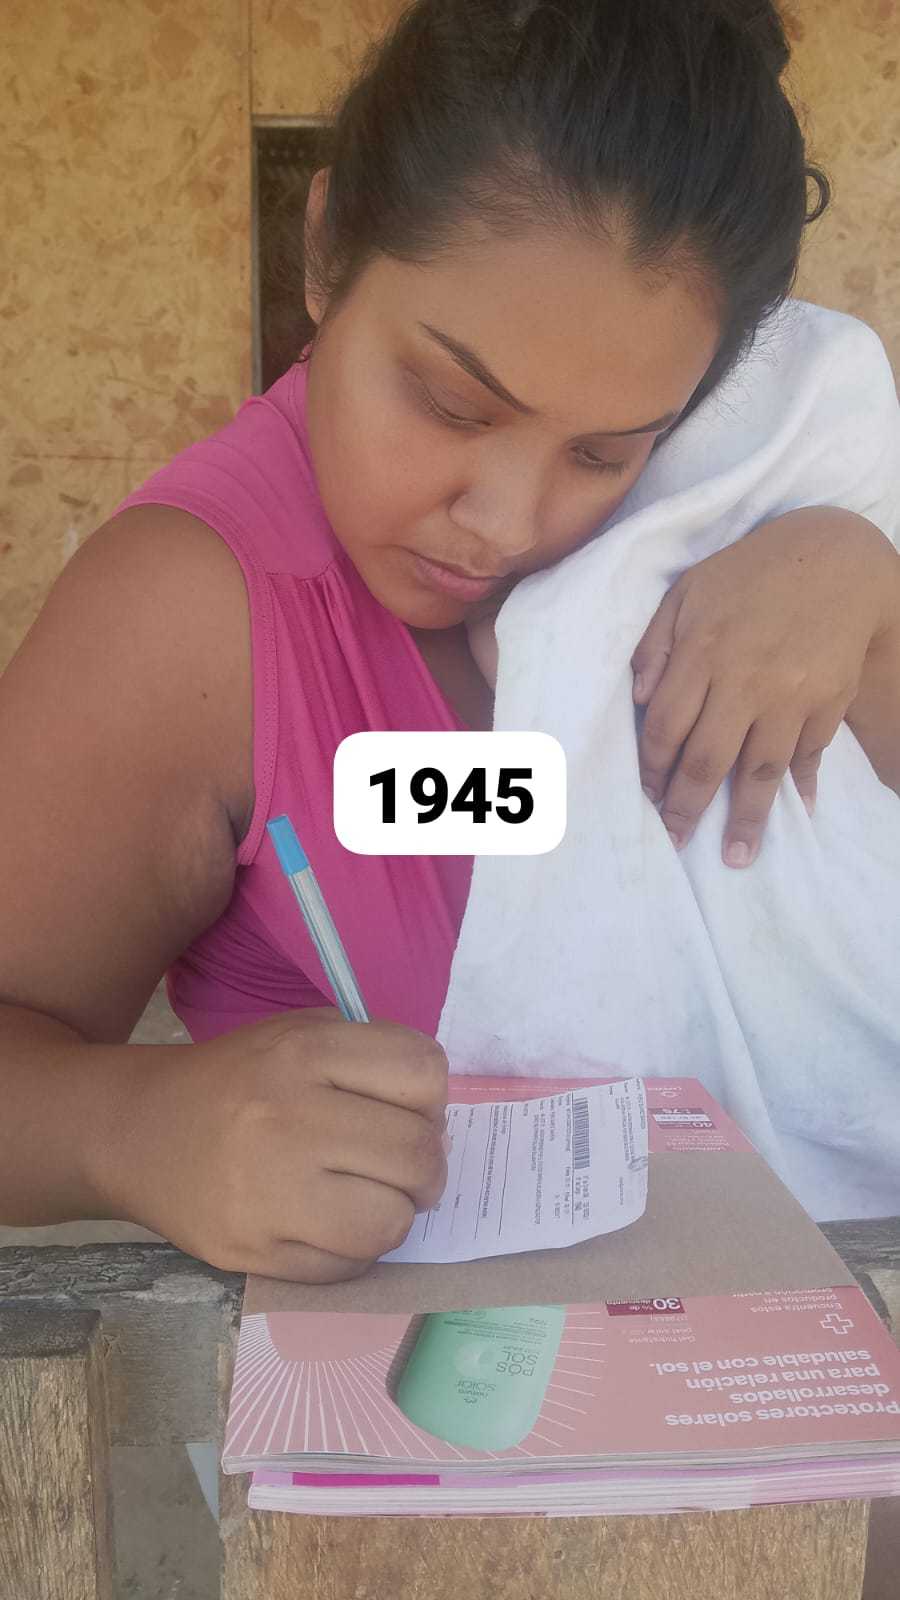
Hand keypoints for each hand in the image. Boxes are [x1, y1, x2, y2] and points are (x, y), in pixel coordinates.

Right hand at [121, 1009, 448, 1281]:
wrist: (136, 1132)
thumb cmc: (237, 1081)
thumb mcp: (298, 1035)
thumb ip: (370, 1061)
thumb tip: (439, 1128)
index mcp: (305, 1052)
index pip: (423, 1073)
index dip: (431, 1099)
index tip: (409, 1112)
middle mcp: (288, 1117)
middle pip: (418, 1154)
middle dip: (426, 1169)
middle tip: (402, 1169)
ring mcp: (269, 1192)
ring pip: (391, 1222)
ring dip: (395, 1215)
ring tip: (368, 1200)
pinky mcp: (254, 1253)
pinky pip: (348, 1268)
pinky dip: (355, 1252)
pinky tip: (329, 1226)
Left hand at [631, 508, 899, 865]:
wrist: (836, 557)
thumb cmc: (751, 574)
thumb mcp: (689, 591)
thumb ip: (656, 644)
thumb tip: (637, 701)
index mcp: (702, 652)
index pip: (666, 727)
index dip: (652, 769)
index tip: (646, 798)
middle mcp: (745, 681)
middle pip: (707, 760)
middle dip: (687, 809)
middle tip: (676, 844)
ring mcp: (791, 696)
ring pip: (760, 771)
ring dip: (746, 818)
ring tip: (736, 856)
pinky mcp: (827, 701)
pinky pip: (809, 754)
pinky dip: (800, 785)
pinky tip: (793, 813)